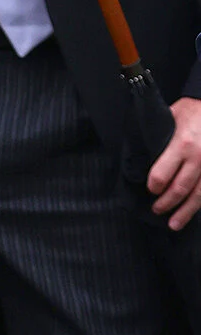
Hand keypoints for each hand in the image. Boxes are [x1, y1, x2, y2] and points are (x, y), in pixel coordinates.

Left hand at [147, 96, 200, 230]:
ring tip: (174, 224)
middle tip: (157, 210)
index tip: (150, 190)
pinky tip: (193, 213)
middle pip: (179, 189)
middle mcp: (198, 157)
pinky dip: (200, 204)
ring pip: (198, 195)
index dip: (153, 187)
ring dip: (185, 212)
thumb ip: (159, 135)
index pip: (161, 175)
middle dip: (166, 203)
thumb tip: (140, 150)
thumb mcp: (173, 115)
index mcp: (182, 144)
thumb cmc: (194, 111)